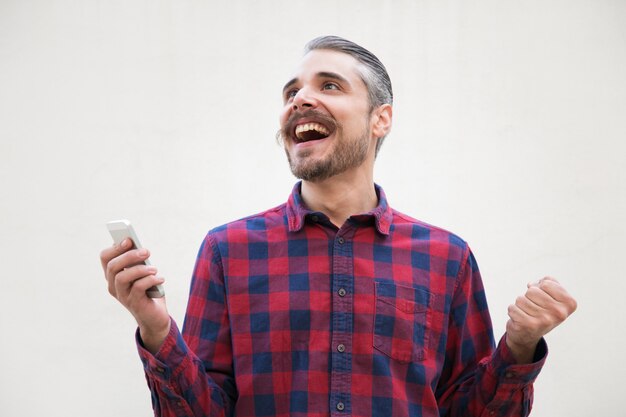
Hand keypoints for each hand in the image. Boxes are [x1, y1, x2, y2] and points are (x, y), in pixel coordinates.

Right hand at [100, 238, 170, 353]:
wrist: (155, 316)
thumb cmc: (149, 291)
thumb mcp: (144, 273)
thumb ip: (140, 262)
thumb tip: (141, 248)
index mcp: (113, 275)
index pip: (105, 258)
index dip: (115, 247)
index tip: (129, 239)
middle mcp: (114, 286)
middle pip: (113, 266)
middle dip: (129, 256)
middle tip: (146, 251)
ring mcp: (122, 296)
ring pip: (122, 277)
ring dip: (140, 269)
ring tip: (154, 268)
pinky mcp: (134, 304)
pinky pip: (138, 288)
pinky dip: (150, 280)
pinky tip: (160, 279)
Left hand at [506, 276, 576, 362]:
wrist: (528, 335)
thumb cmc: (541, 310)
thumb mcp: (552, 295)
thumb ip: (548, 282)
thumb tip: (531, 284)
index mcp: (569, 304)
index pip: (546, 283)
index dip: (540, 288)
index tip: (543, 299)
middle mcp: (560, 314)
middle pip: (532, 290)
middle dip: (529, 296)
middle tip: (534, 308)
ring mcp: (545, 320)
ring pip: (521, 299)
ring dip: (520, 305)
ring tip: (527, 314)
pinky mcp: (528, 325)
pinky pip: (512, 307)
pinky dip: (513, 311)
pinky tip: (520, 319)